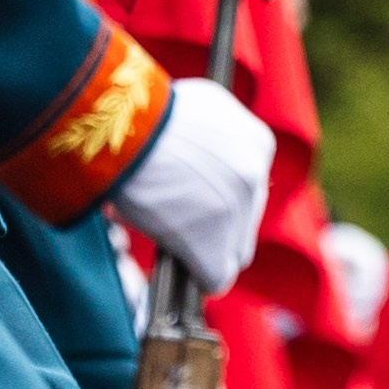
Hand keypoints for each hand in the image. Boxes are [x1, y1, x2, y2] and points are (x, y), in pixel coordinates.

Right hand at [110, 75, 274, 296]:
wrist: (131, 131)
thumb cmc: (147, 116)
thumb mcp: (195, 110)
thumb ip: (209, 137)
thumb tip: (192, 158)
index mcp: (257, 143)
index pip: (249, 187)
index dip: (220, 199)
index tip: (195, 202)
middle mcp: (255, 178)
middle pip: (245, 222)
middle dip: (215, 226)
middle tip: (178, 223)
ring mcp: (237, 214)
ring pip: (233, 252)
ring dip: (203, 250)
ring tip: (170, 243)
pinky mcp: (214, 247)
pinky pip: (216, 278)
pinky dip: (198, 277)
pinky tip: (181, 274)